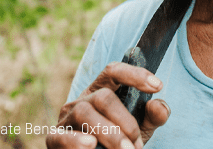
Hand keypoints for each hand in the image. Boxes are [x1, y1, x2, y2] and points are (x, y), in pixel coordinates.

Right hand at [46, 62, 170, 148]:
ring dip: (109, 134)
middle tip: (137, 144)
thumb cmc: (118, 141)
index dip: (135, 74)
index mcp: (102, 90)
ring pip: (85, 112)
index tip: (157, 86)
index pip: (114, 71)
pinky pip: (61, 135)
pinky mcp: (54, 138)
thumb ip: (152, 116)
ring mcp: (67, 117)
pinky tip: (91, 146)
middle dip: (125, 120)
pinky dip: (76, 141)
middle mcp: (83, 99)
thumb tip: (158, 104)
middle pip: (103, 96)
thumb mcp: (140, 128)